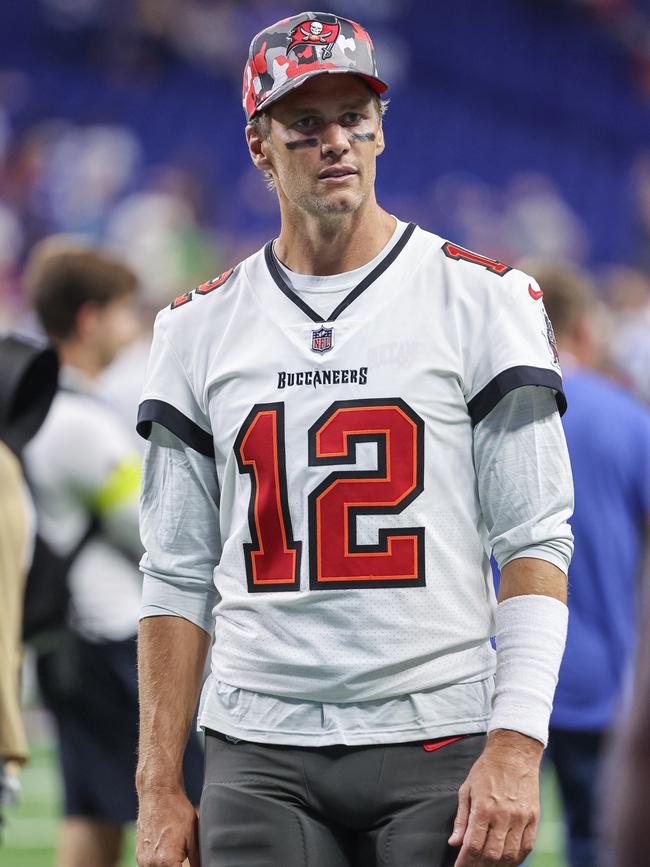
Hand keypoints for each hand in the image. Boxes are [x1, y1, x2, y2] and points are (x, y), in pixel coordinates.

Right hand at [136, 787, 199, 866]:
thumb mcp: (193, 836)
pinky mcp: (139, 855)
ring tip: (177, 852)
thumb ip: (197, 860)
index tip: (188, 864)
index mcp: (166, 862)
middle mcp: (151, 864)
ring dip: (169, 866)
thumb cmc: (176, 811)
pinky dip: (160, 864)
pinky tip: (168, 851)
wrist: (158, 794)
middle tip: (184, 856)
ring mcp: (143, 860)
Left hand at [448, 729, 541, 865]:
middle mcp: (503, 816)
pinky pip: (527, 847)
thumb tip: (454, 842)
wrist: (513, 753)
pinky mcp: (533, 817)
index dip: (465, 862)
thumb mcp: (467, 789)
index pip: (473, 845)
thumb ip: (461, 818)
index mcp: (483, 808)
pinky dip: (517, 858)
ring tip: (488, 865)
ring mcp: (520, 818)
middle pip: (491, 854)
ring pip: (510, 854)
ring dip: (498, 865)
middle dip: (479, 866)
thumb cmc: (486, 769)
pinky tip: (508, 860)